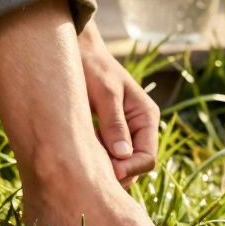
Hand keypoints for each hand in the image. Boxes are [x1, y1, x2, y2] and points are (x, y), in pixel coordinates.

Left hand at [78, 23, 160, 186]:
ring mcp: (124, 132)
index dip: (129, 169)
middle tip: (89, 171)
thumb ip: (113, 122)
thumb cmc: (92, 67)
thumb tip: (123, 154)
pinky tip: (79, 153)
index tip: (105, 172)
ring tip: (82, 160)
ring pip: (120, 164)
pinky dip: (96, 160)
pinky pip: (107, 157)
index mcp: (146, 116)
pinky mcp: (108, 134)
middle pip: (135, 166)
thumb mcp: (104, 93)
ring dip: (105, 168)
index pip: (147, 157)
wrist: (77, 51)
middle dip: (116, 173)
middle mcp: (139, 127)